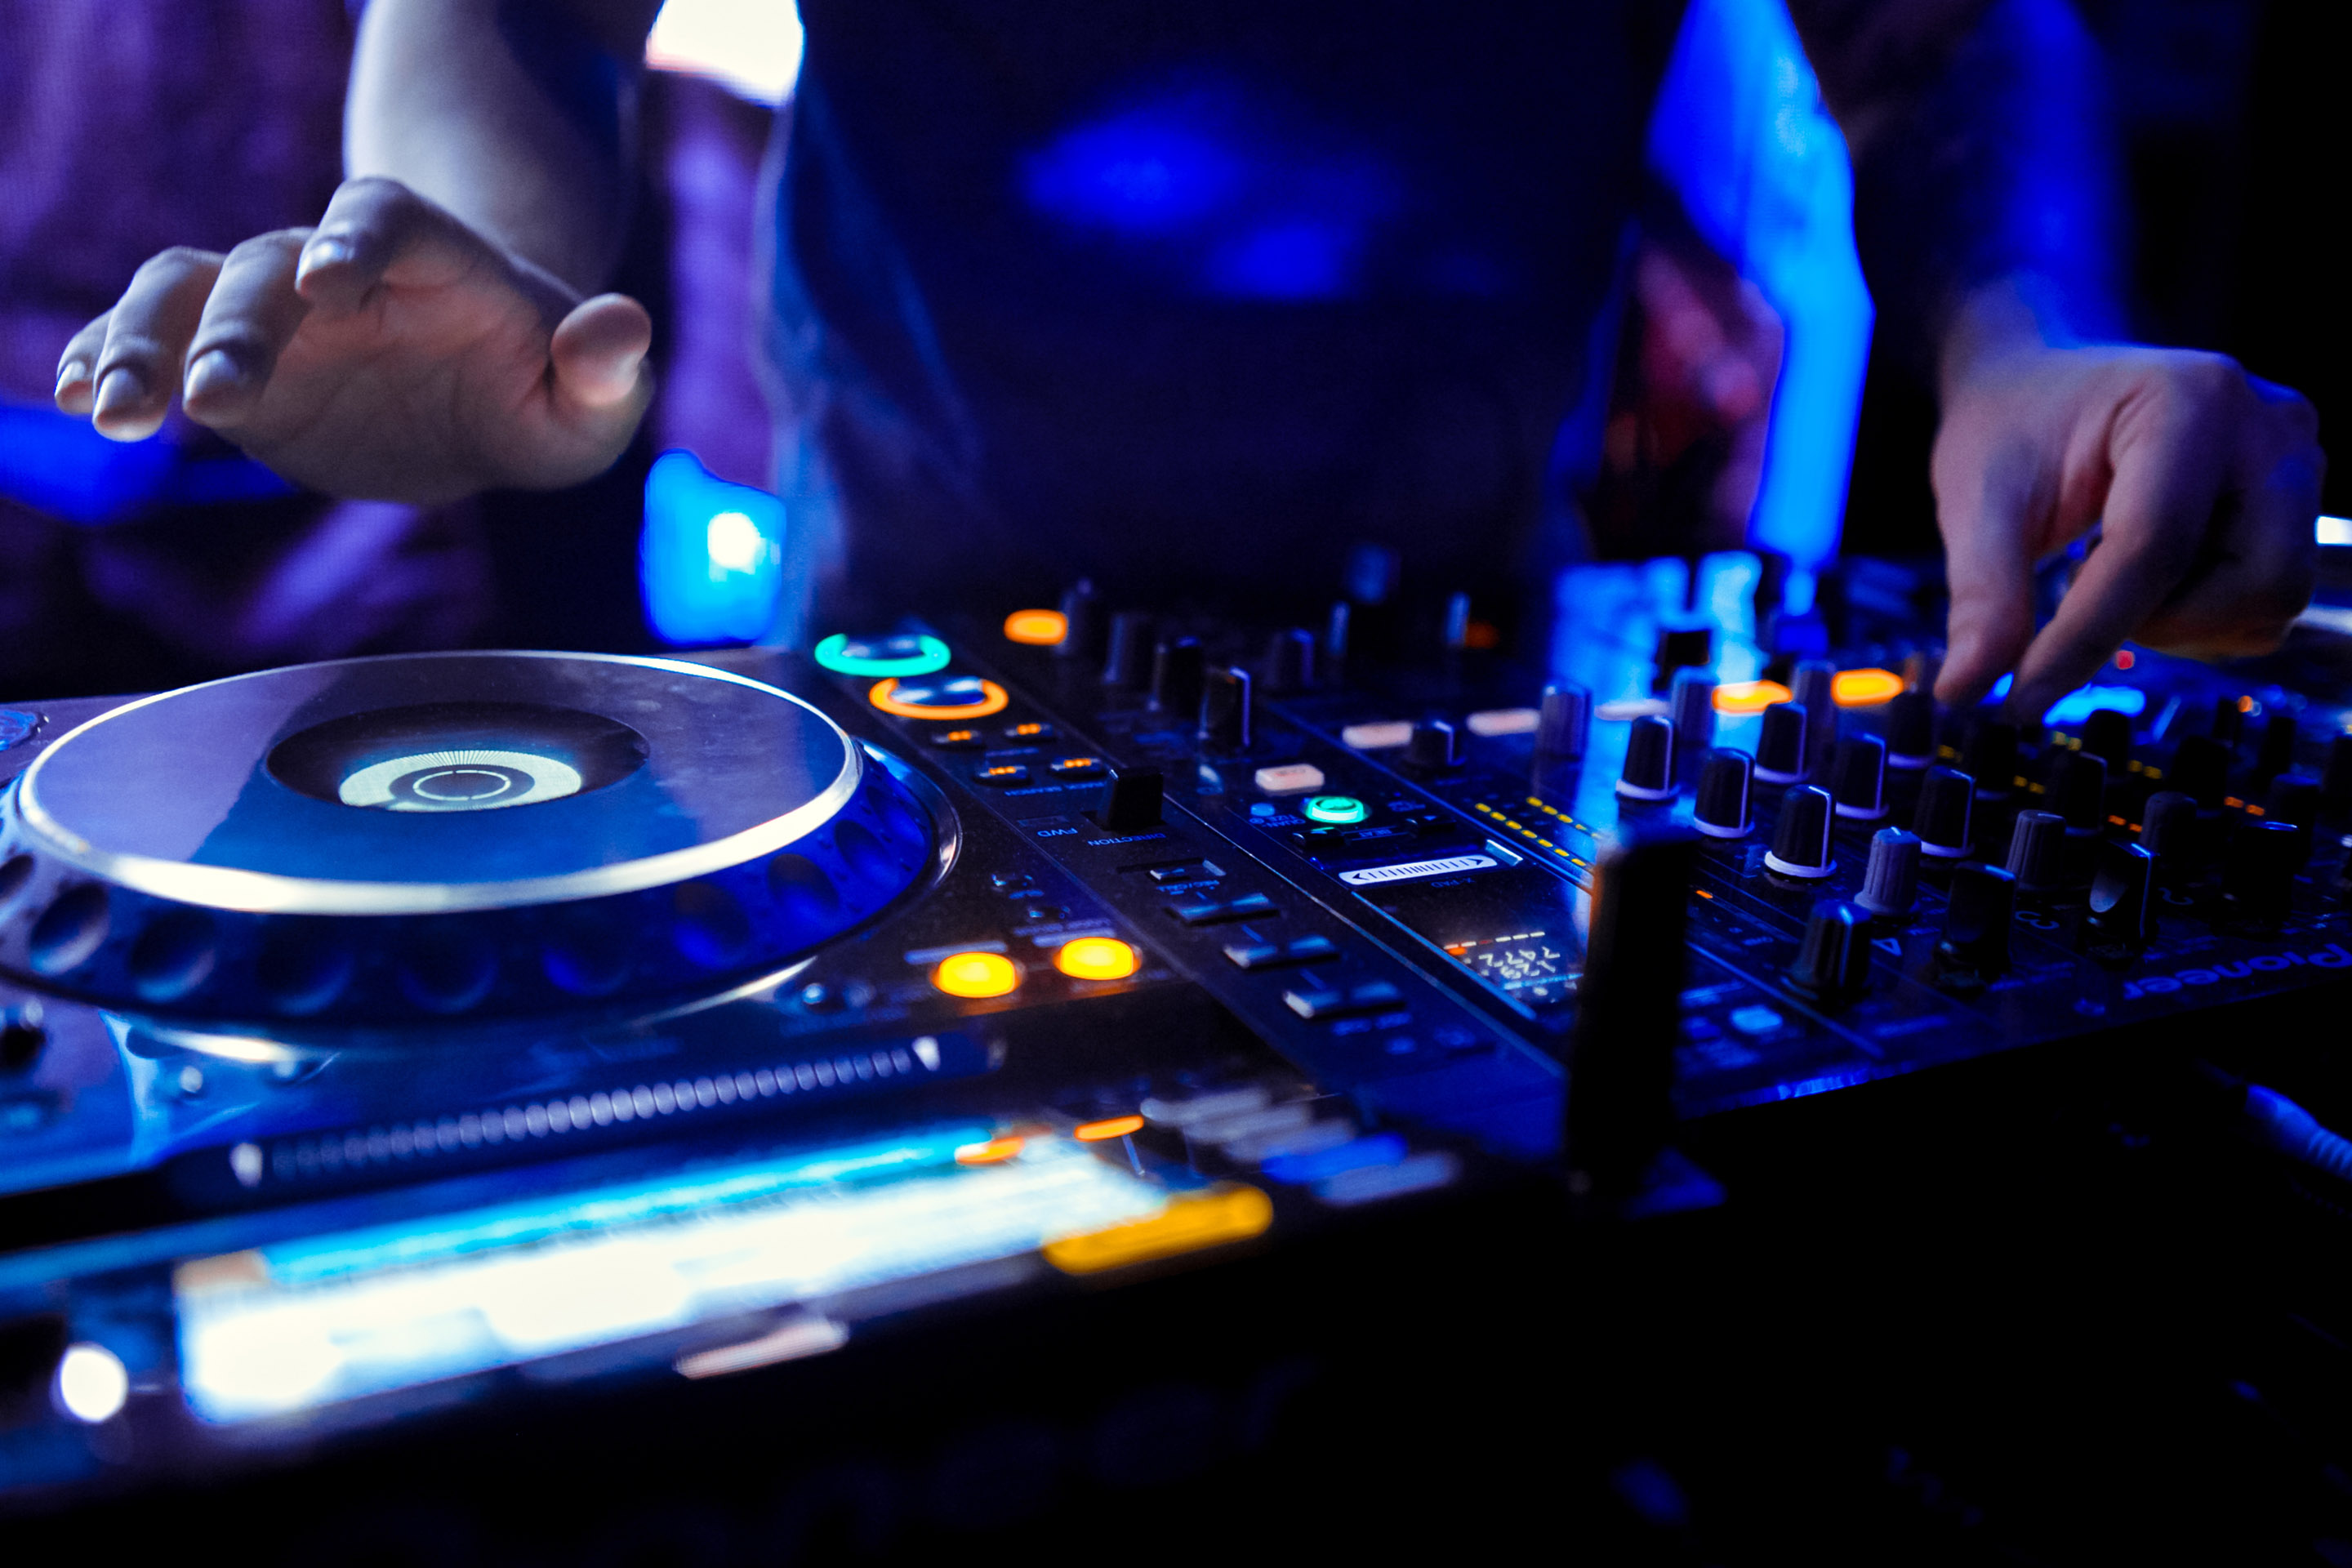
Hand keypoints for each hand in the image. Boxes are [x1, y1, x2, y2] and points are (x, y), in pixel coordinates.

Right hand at [53, 178, 653, 504]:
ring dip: (141, 340)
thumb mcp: (597, 398)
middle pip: (267, 265)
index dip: (354, 240)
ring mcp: (277, 314)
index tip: (327, 282)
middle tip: (214, 400)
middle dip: (237, 327)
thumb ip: (609, 367)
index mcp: (432, 259)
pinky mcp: (237, 366)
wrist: (493, 394)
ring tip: (110, 408)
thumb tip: (622, 327)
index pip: (383, 221)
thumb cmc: (551, 388)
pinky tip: (76, 394)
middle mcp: (337, 271)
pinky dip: (108, 356)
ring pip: (186, 290)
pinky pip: (156, 340)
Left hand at [1930, 293, 2323, 719]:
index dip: (2087, 636)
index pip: (2154, 546)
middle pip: (2253, 584)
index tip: (2023, 697)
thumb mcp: (1978, 501)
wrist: (2044, 386)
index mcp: (2190, 400)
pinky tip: (2145, 574)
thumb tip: (1966, 690)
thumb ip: (1982, 596)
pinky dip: (2199, 616)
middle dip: (2158, 620)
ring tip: (2107, 570)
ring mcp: (2296, 467)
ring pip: (2268, 605)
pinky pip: (2265, 607)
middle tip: (2078, 589)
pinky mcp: (2296, 507)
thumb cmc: (2013, 426)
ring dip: (2178, 621)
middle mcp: (2269, 428)